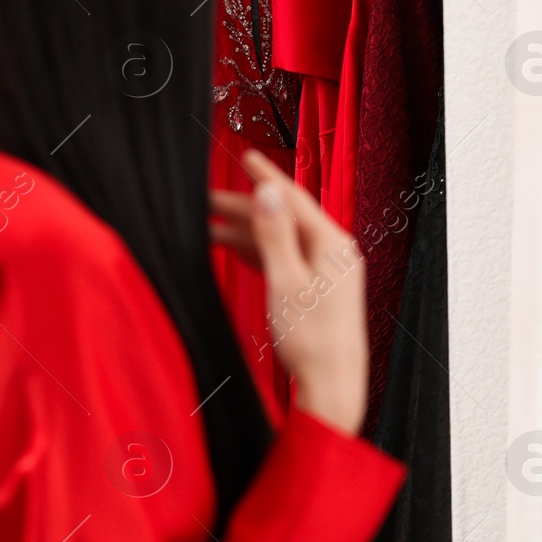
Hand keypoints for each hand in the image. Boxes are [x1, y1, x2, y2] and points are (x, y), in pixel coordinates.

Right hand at [212, 149, 369, 433]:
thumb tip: (268, 193)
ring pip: (282, 240)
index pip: (294, 199)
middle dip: (246, 207)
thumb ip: (274, 234)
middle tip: (207, 200)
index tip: (246, 156)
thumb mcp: (284, 280)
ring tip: (207, 226)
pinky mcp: (318, 291)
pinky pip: (285, 260)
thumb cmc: (312, 340)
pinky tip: (233, 249)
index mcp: (332, 245)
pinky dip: (259, 254)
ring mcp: (328, 272)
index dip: (266, 177)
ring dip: (246, 232)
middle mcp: (334, 254)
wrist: (331, 385)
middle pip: (285, 218)